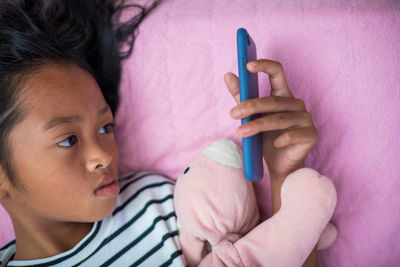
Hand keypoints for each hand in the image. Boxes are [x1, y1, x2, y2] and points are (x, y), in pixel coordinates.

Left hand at [224, 59, 317, 179]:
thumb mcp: (251, 116)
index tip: (248, 65)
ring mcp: (306, 118)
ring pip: (279, 118)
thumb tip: (228, 75)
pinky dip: (280, 140)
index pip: (277, 72)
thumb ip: (241, 96)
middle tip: (233, 113)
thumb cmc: (265, 138)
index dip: (265, 65)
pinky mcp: (311, 134)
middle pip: (273, 100)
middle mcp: (296, 104)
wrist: (278, 165)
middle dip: (251, 106)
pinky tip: (273, 144)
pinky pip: (294, 134)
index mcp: (282, 95)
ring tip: (241, 132)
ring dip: (258, 125)